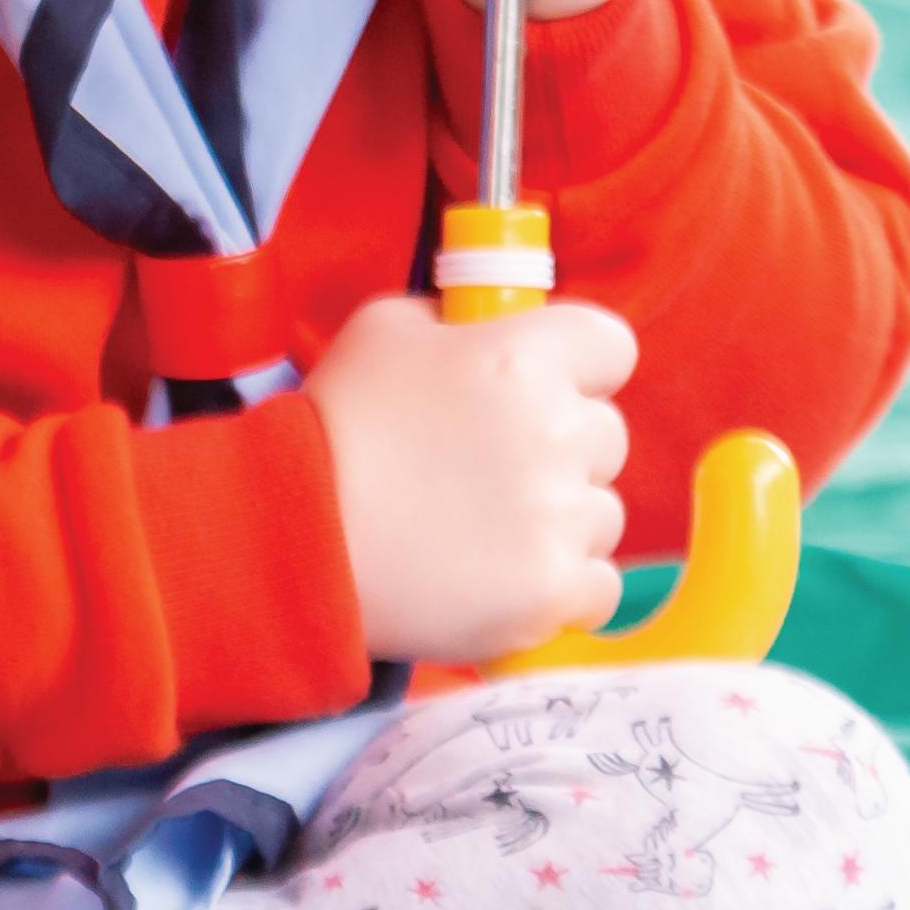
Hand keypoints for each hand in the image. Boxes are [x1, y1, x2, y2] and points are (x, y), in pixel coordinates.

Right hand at [308, 284, 634, 666]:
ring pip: (602, 513)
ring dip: (560, 522)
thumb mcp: (383, 331)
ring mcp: (560, 518)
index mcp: (524, 358)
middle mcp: (557, 432)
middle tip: (489, 472)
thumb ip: (454, 318)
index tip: (544, 391)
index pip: (612, 346)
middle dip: (562, 451)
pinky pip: (599, 586)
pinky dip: (561, 588)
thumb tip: (489, 329)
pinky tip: (503, 579)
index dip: (581, 368)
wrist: (297, 541)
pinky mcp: (552, 590)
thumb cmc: (335, 430)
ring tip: (482, 533)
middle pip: (608, 435)